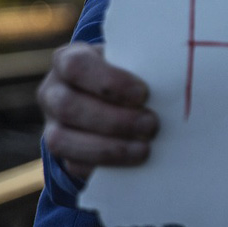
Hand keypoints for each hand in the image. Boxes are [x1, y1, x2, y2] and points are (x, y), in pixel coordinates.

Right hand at [37, 43, 158, 178]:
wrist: (113, 100)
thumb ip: (143, 68)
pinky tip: (132, 162)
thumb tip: (175, 81)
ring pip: (62, 140)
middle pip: (69, 107)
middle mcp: (52, 92)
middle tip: (151, 124)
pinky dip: (104, 166)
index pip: (77, 66)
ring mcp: (51, 125)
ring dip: (108, 147)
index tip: (143, 93)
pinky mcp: (61, 154)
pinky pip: (73, 165)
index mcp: (68, 60)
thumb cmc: (129, 75)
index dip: (110, 82)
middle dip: (114, 120)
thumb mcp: (132, 64)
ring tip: (145, 149)